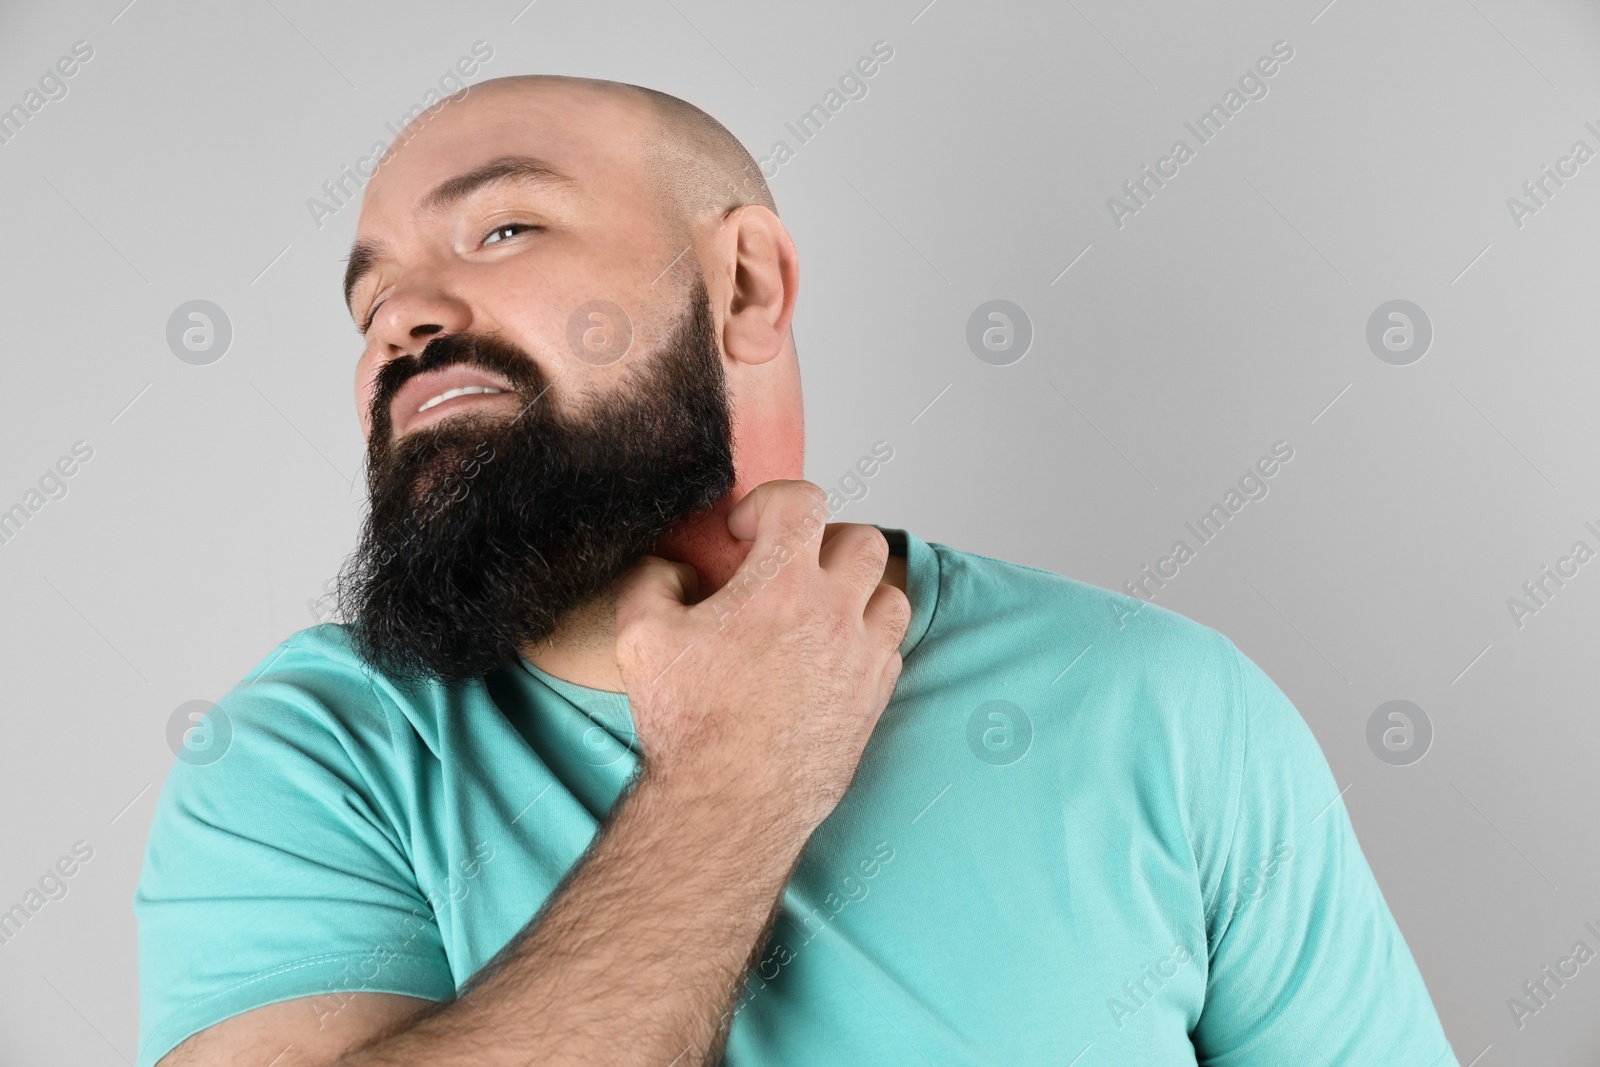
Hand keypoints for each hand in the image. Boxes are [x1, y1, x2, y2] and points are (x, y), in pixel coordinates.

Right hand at [613, 479, 911, 844]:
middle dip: (825, 542)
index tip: (744, 534)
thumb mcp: (640, 637)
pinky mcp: (875, 699)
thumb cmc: (688, 723)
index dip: (770, 503)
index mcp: (782, 584)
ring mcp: (863, 658)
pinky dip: (865, 641)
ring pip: (890, 594)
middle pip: (863, 541)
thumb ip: (651, 580)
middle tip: (790, 568)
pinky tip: (826, 658)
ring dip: (857, 591)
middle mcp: (835, 613)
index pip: (804, 501)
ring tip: (817, 610)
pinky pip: (890, 648)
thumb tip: (674, 569)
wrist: (730, 804)